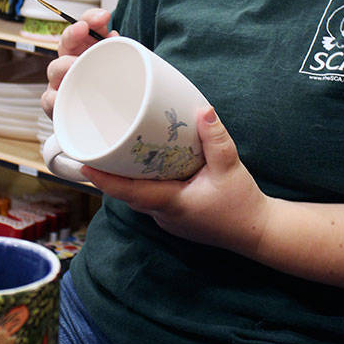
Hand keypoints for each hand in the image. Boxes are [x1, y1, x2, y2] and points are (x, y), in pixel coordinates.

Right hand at [41, 8, 115, 119]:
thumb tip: (114, 37)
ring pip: (55, 69)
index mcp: (86, 48)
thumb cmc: (108, 89)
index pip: (85, 26)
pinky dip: (53, 98)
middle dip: (73, 33)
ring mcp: (61, 82)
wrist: (105, 120)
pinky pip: (48, 100)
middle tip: (83, 29)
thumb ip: (116, 50)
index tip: (103, 17)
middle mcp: (70, 61)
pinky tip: (61, 96)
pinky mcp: (56, 105)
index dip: (91, 18)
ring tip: (74, 65)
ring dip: (64, 64)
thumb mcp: (117, 66)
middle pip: (65, 43)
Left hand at [81, 106, 269, 252]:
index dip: (104, 180)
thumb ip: (216, 139)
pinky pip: (149, 199)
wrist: (259, 233)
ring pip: (137, 197)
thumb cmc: (244, 204)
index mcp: (172, 204)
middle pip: (127, 194)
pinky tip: (141, 166)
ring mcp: (168, 219)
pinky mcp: (176, 216)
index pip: (129, 192)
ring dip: (123, 179)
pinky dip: (140, 183)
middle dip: (107, 175)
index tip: (83, 165)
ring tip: (109, 154)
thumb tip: (202, 109)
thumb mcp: (231, 167)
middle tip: (91, 150)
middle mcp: (164, 215)